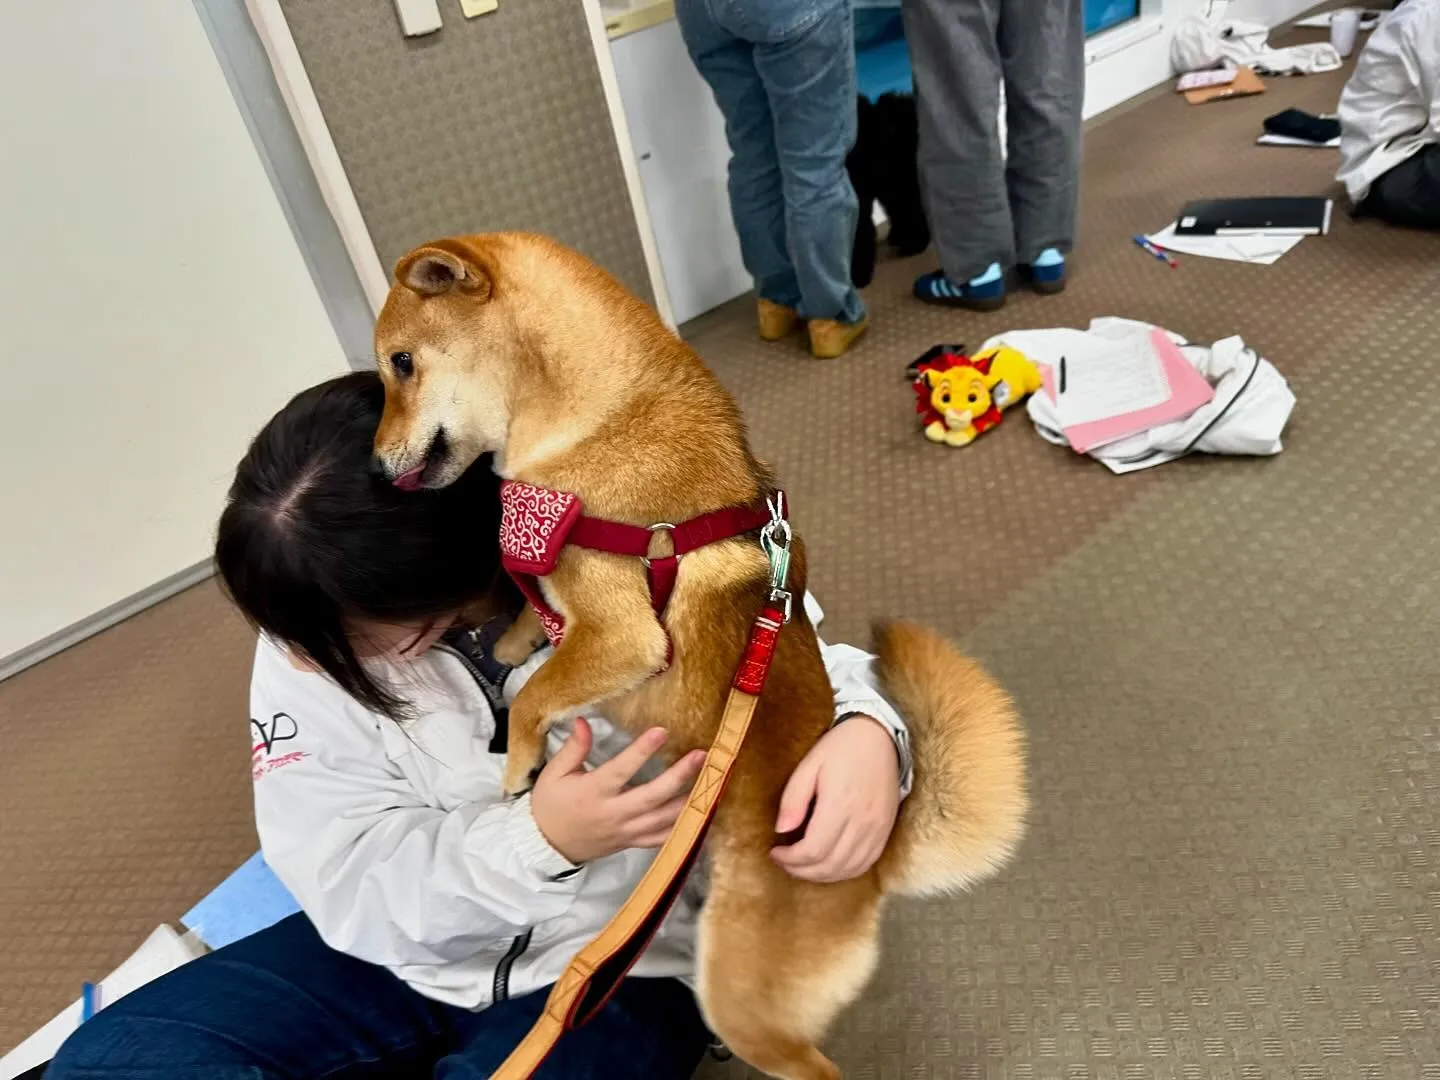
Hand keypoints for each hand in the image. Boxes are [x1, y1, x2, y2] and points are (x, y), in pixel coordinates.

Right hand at [530, 719, 705, 864]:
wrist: (547, 845)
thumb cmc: (550, 805)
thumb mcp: (554, 773)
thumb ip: (573, 748)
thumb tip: (582, 720)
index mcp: (593, 792)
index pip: (621, 770)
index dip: (641, 751)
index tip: (661, 731)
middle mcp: (613, 814)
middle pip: (652, 797)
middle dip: (679, 776)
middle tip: (701, 756)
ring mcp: (626, 832)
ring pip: (663, 820)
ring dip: (689, 801)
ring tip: (712, 781)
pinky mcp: (632, 843)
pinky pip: (663, 839)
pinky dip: (684, 829)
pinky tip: (702, 813)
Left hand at [771, 716, 900, 883]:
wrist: (880, 736)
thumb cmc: (841, 747)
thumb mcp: (810, 764)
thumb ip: (793, 799)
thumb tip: (781, 830)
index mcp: (840, 804)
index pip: (813, 850)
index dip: (790, 860)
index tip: (775, 853)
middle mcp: (862, 822)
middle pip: (830, 865)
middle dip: (801, 871)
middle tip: (784, 863)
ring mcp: (877, 829)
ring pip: (848, 869)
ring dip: (822, 875)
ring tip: (803, 867)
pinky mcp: (886, 830)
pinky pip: (866, 863)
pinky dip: (845, 871)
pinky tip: (829, 865)